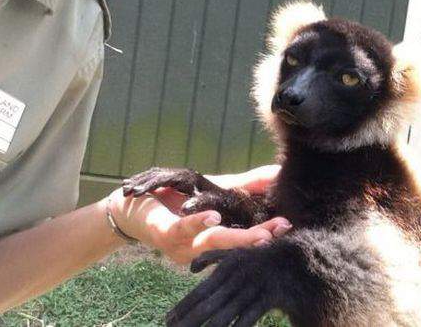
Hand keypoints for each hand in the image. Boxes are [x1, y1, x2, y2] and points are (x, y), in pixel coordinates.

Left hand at [107, 164, 288, 263]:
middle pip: (235, 243)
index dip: (267, 231)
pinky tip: (214, 216)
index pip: (246, 236)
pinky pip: (185, 228)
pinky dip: (199, 222)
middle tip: (281, 235)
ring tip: (262, 236)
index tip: (289, 226)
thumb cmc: (174, 201)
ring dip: (237, 239)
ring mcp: (184, 243)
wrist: (131, 207)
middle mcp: (203, 245)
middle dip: (259, 239)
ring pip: (214, 240)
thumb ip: (248, 184)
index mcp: (217, 237)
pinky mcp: (166, 233)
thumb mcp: (216, 190)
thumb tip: (278, 174)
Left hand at [167, 247, 280, 326]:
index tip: (168, 321)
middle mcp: (239, 275)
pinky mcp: (270, 297)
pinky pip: (247, 318)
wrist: (299, 255)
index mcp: (229, 264)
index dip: (183, 307)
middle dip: (189, 322)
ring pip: (224, 315)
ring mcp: (254, 286)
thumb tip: (192, 269)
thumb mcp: (238, 252)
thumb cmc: (264, 258)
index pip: (201, 291)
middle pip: (208, 305)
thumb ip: (215, 257)